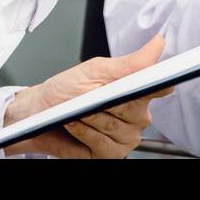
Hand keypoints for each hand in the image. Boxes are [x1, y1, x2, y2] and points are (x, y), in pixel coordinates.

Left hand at [2, 35, 173, 157]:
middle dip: (109, 101)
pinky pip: (104, 144)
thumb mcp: (96, 70)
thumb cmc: (66, 89)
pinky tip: (75, 124)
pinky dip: (85, 132)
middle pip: (136, 109)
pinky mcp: (111, 154)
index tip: (154, 82)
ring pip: (118, 128)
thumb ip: (130, 63)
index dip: (160, 85)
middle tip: (92, 94)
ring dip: (92, 117)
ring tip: (78, 109)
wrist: (40, 112)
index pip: (160, 88)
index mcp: (136, 91)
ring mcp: (125, 137)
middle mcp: (136, 116)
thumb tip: (158, 45)